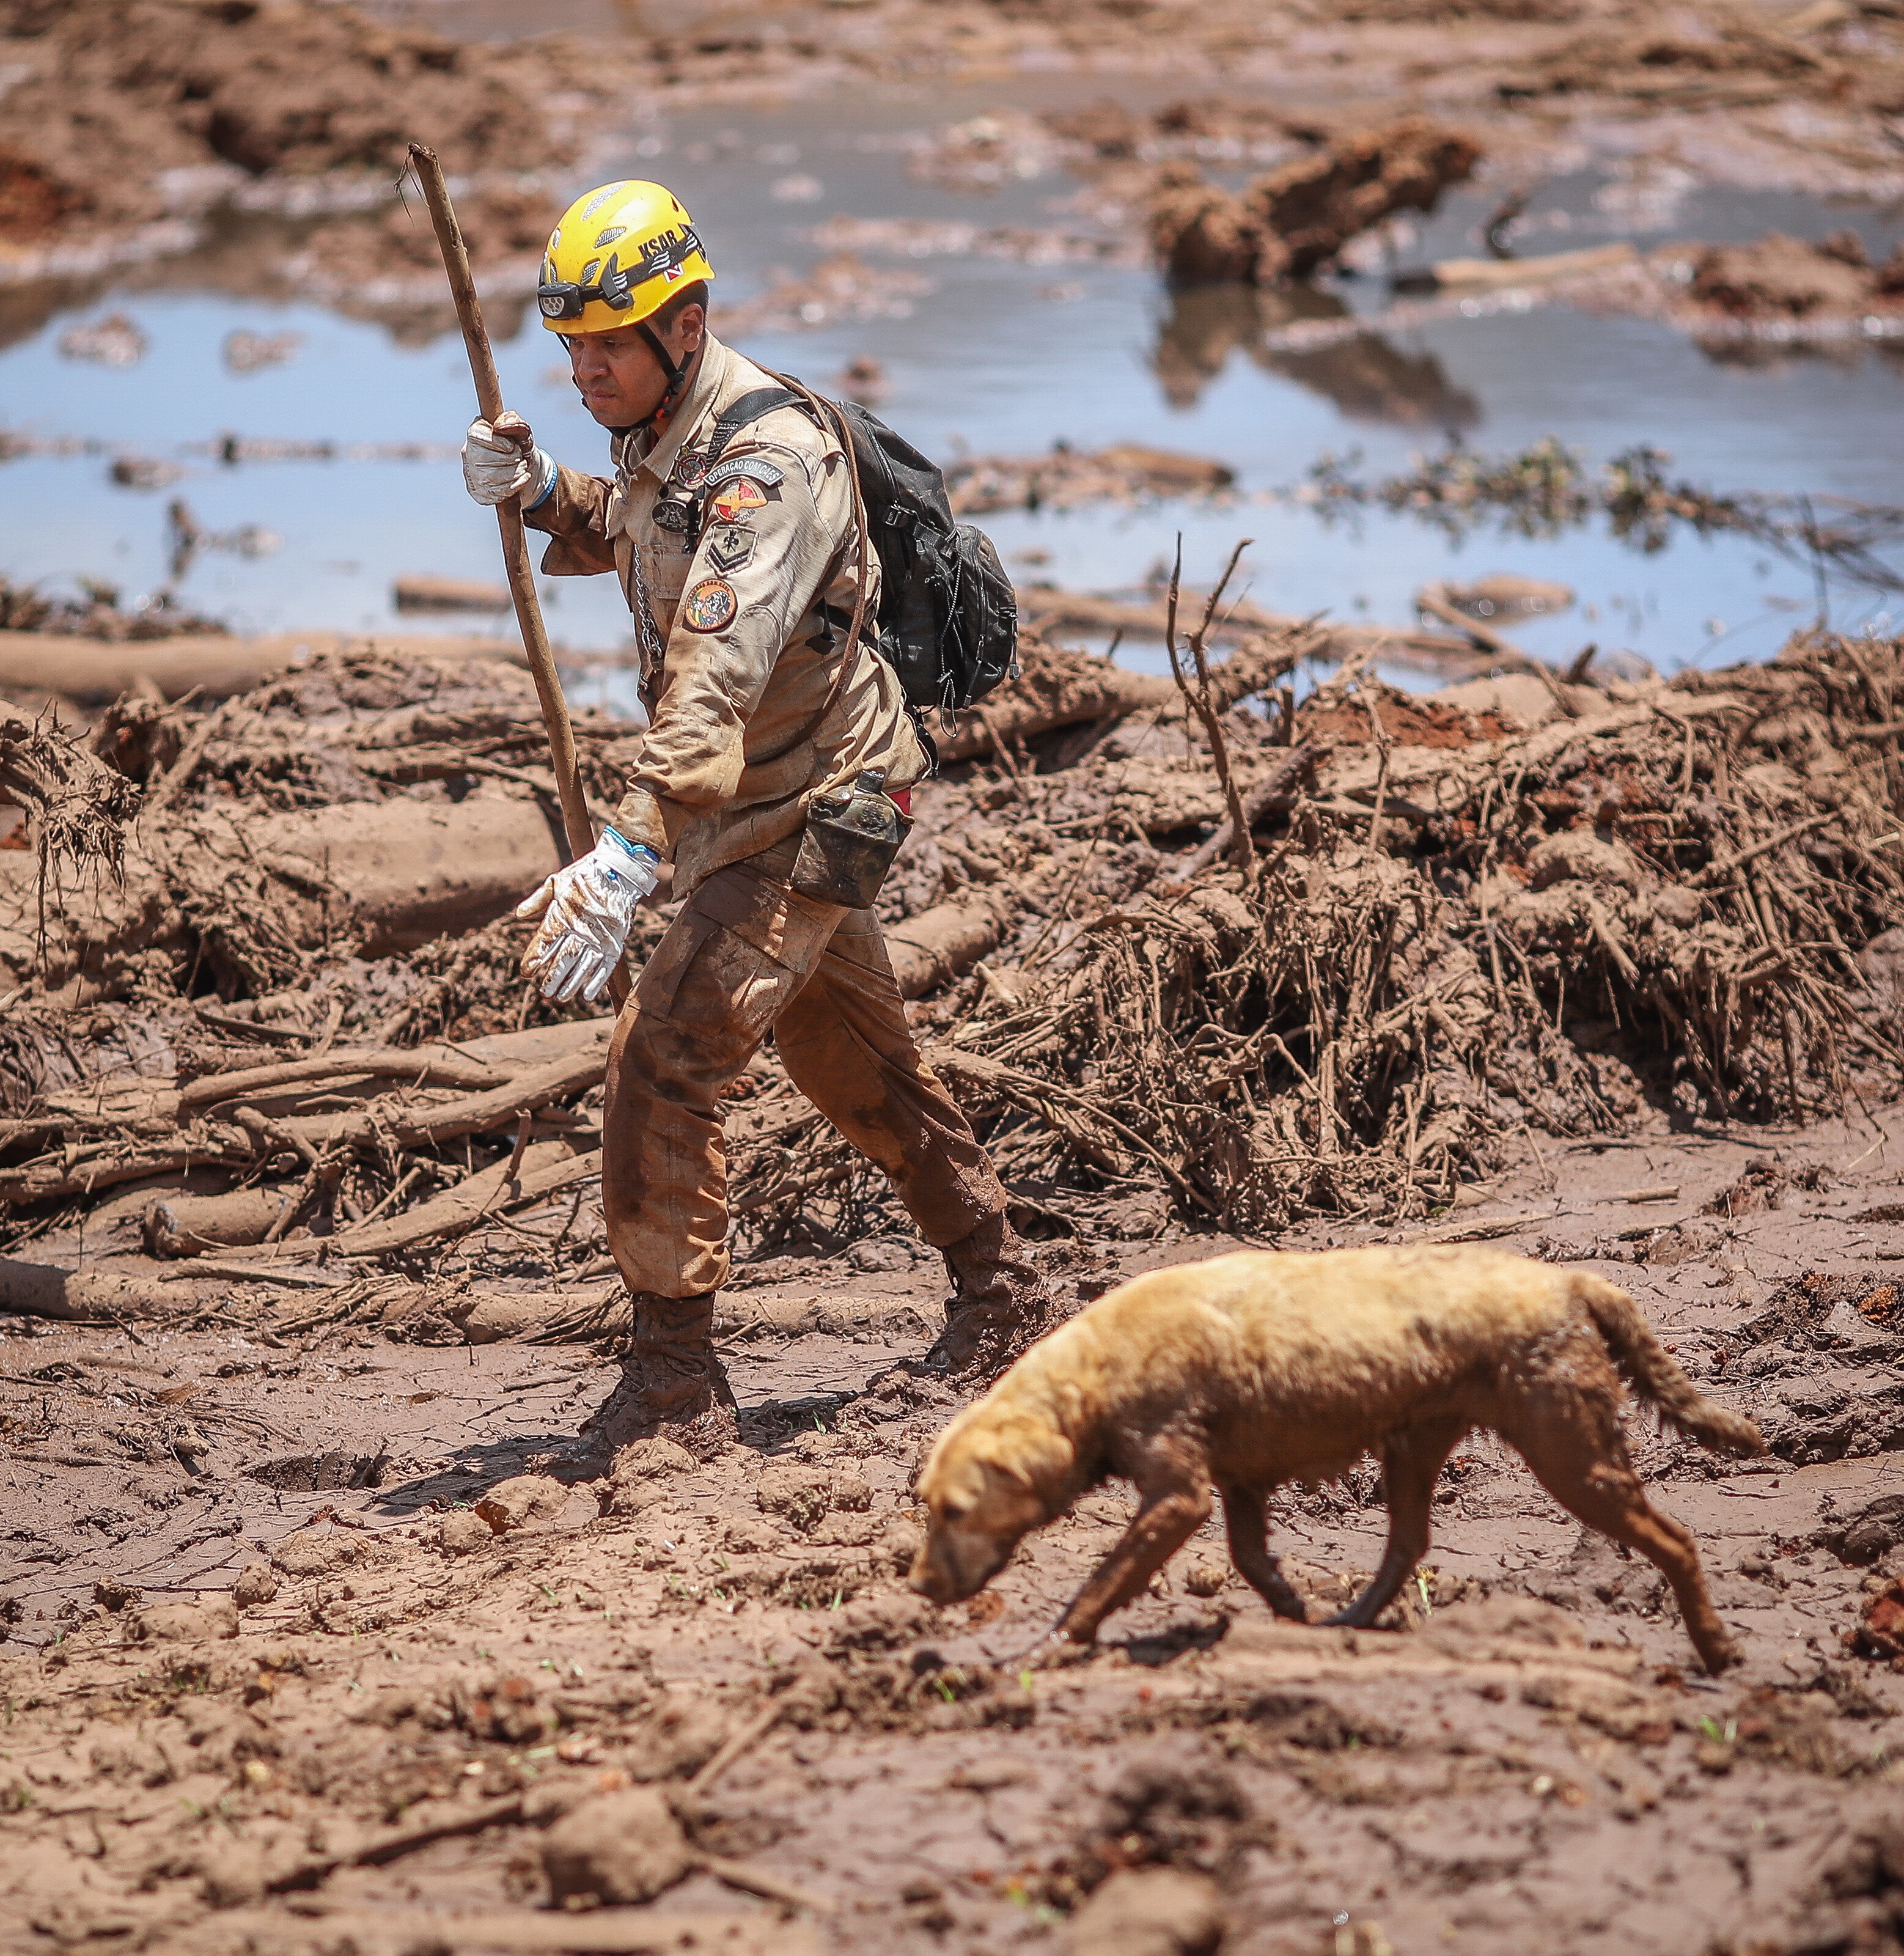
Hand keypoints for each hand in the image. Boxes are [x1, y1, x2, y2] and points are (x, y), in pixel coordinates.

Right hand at [462, 410, 555, 508]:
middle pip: (485, 459)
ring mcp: (472, 475)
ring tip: (523, 468)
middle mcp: (468, 454)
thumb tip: (500, 426)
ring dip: (514, 473)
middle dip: (511, 459)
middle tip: (520, 458)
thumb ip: (514, 422)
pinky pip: (495, 493)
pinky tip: (523, 479)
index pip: (477, 436)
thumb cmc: (519, 447)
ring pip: (491, 477)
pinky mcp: (479, 493)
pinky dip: (515, 486)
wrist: (524, 469)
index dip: (498, 442)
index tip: (511, 446)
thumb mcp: (520, 431)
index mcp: (475, 434)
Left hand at [514, 829, 659, 1002]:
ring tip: (561, 997)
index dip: (534, 959)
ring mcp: (600, 935)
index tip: (526, 973)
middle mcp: (581, 927)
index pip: (545, 943)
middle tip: (544, 993)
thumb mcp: (558, 881)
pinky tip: (586, 995)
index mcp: (563, 913)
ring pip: (582, 966)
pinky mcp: (616, 939)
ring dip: (571, 984)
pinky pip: (605, 966)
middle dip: (552, 978)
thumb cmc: (585, 873)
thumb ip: (538, 900)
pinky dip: (596, 981)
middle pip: (563, 959)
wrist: (620, 869)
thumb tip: (518, 915)